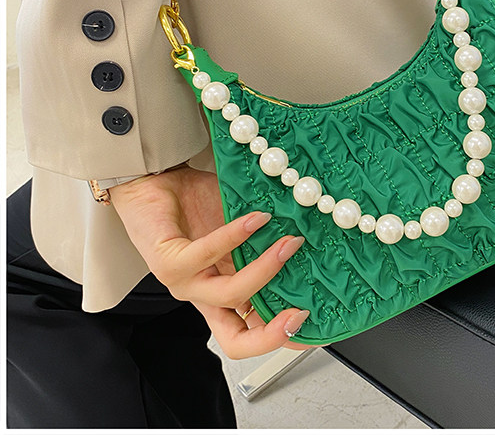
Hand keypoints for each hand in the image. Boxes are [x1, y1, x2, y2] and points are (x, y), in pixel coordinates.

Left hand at [110, 164, 323, 356]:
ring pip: (230, 295)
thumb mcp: (241, 229)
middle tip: (301, 309)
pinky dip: (236, 236)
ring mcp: (185, 283)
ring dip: (266, 270)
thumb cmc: (194, 203)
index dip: (280, 338)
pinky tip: (256, 219)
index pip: (250, 333)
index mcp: (221, 292)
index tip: (312, 321)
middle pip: (237, 339)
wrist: (155, 181)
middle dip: (273, 332)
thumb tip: (307, 237)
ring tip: (288, 243)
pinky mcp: (169, 263)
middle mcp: (203, 295)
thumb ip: (266, 241)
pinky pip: (206, 256)